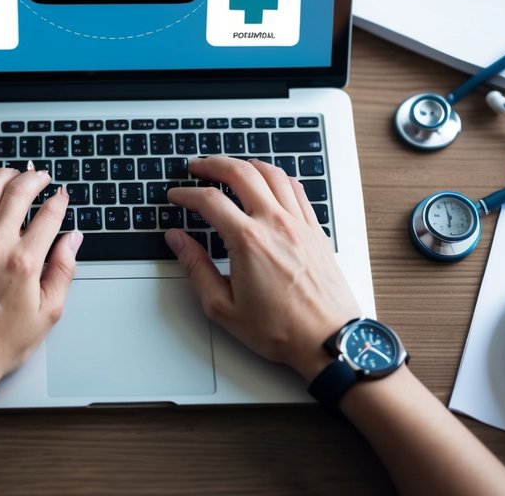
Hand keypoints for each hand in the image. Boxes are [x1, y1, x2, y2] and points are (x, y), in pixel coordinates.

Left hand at [0, 166, 82, 394]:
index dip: (59, 201)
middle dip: (32, 178)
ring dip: (0, 177)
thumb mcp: (48, 313)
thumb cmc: (2, 343)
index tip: (62, 196)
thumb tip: (72, 241)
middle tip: (40, 176)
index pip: (47, 216)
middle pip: (15, 193)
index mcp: (23, 262)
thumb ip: (63, 270)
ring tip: (12, 174)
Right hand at [165, 156, 360, 381]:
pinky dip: (277, 176)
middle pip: (241, 173)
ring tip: (229, 167)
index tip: (176, 196)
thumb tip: (178, 240)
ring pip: (271, 173)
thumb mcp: (223, 307)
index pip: (210, 200)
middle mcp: (275, 223)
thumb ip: (196, 268)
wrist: (328, 340)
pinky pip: (296, 188)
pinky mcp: (315, 229)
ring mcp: (299, 223)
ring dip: (245, 164)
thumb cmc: (281, 330)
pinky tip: (268, 181)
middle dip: (213, 164)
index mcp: (249, 241)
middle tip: (197, 168)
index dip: (186, 194)